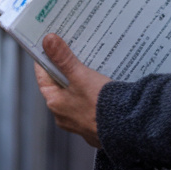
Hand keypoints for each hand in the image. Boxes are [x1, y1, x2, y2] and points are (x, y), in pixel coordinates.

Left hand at [34, 33, 109, 148]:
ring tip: (88, 65)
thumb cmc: (101, 106)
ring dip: (80, 81)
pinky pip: (88, 103)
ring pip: (75, 94)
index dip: (45, 59)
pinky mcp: (94, 124)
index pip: (43, 76)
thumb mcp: (80, 77)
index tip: (48, 45)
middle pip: (59, 84)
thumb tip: (48, 40)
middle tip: (70, 50)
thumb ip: (64, 58)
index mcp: (55, 103)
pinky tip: (101, 84)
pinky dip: (92, 93)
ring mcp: (78, 121)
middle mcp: (63, 115)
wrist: (127, 129)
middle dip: (65, 68)